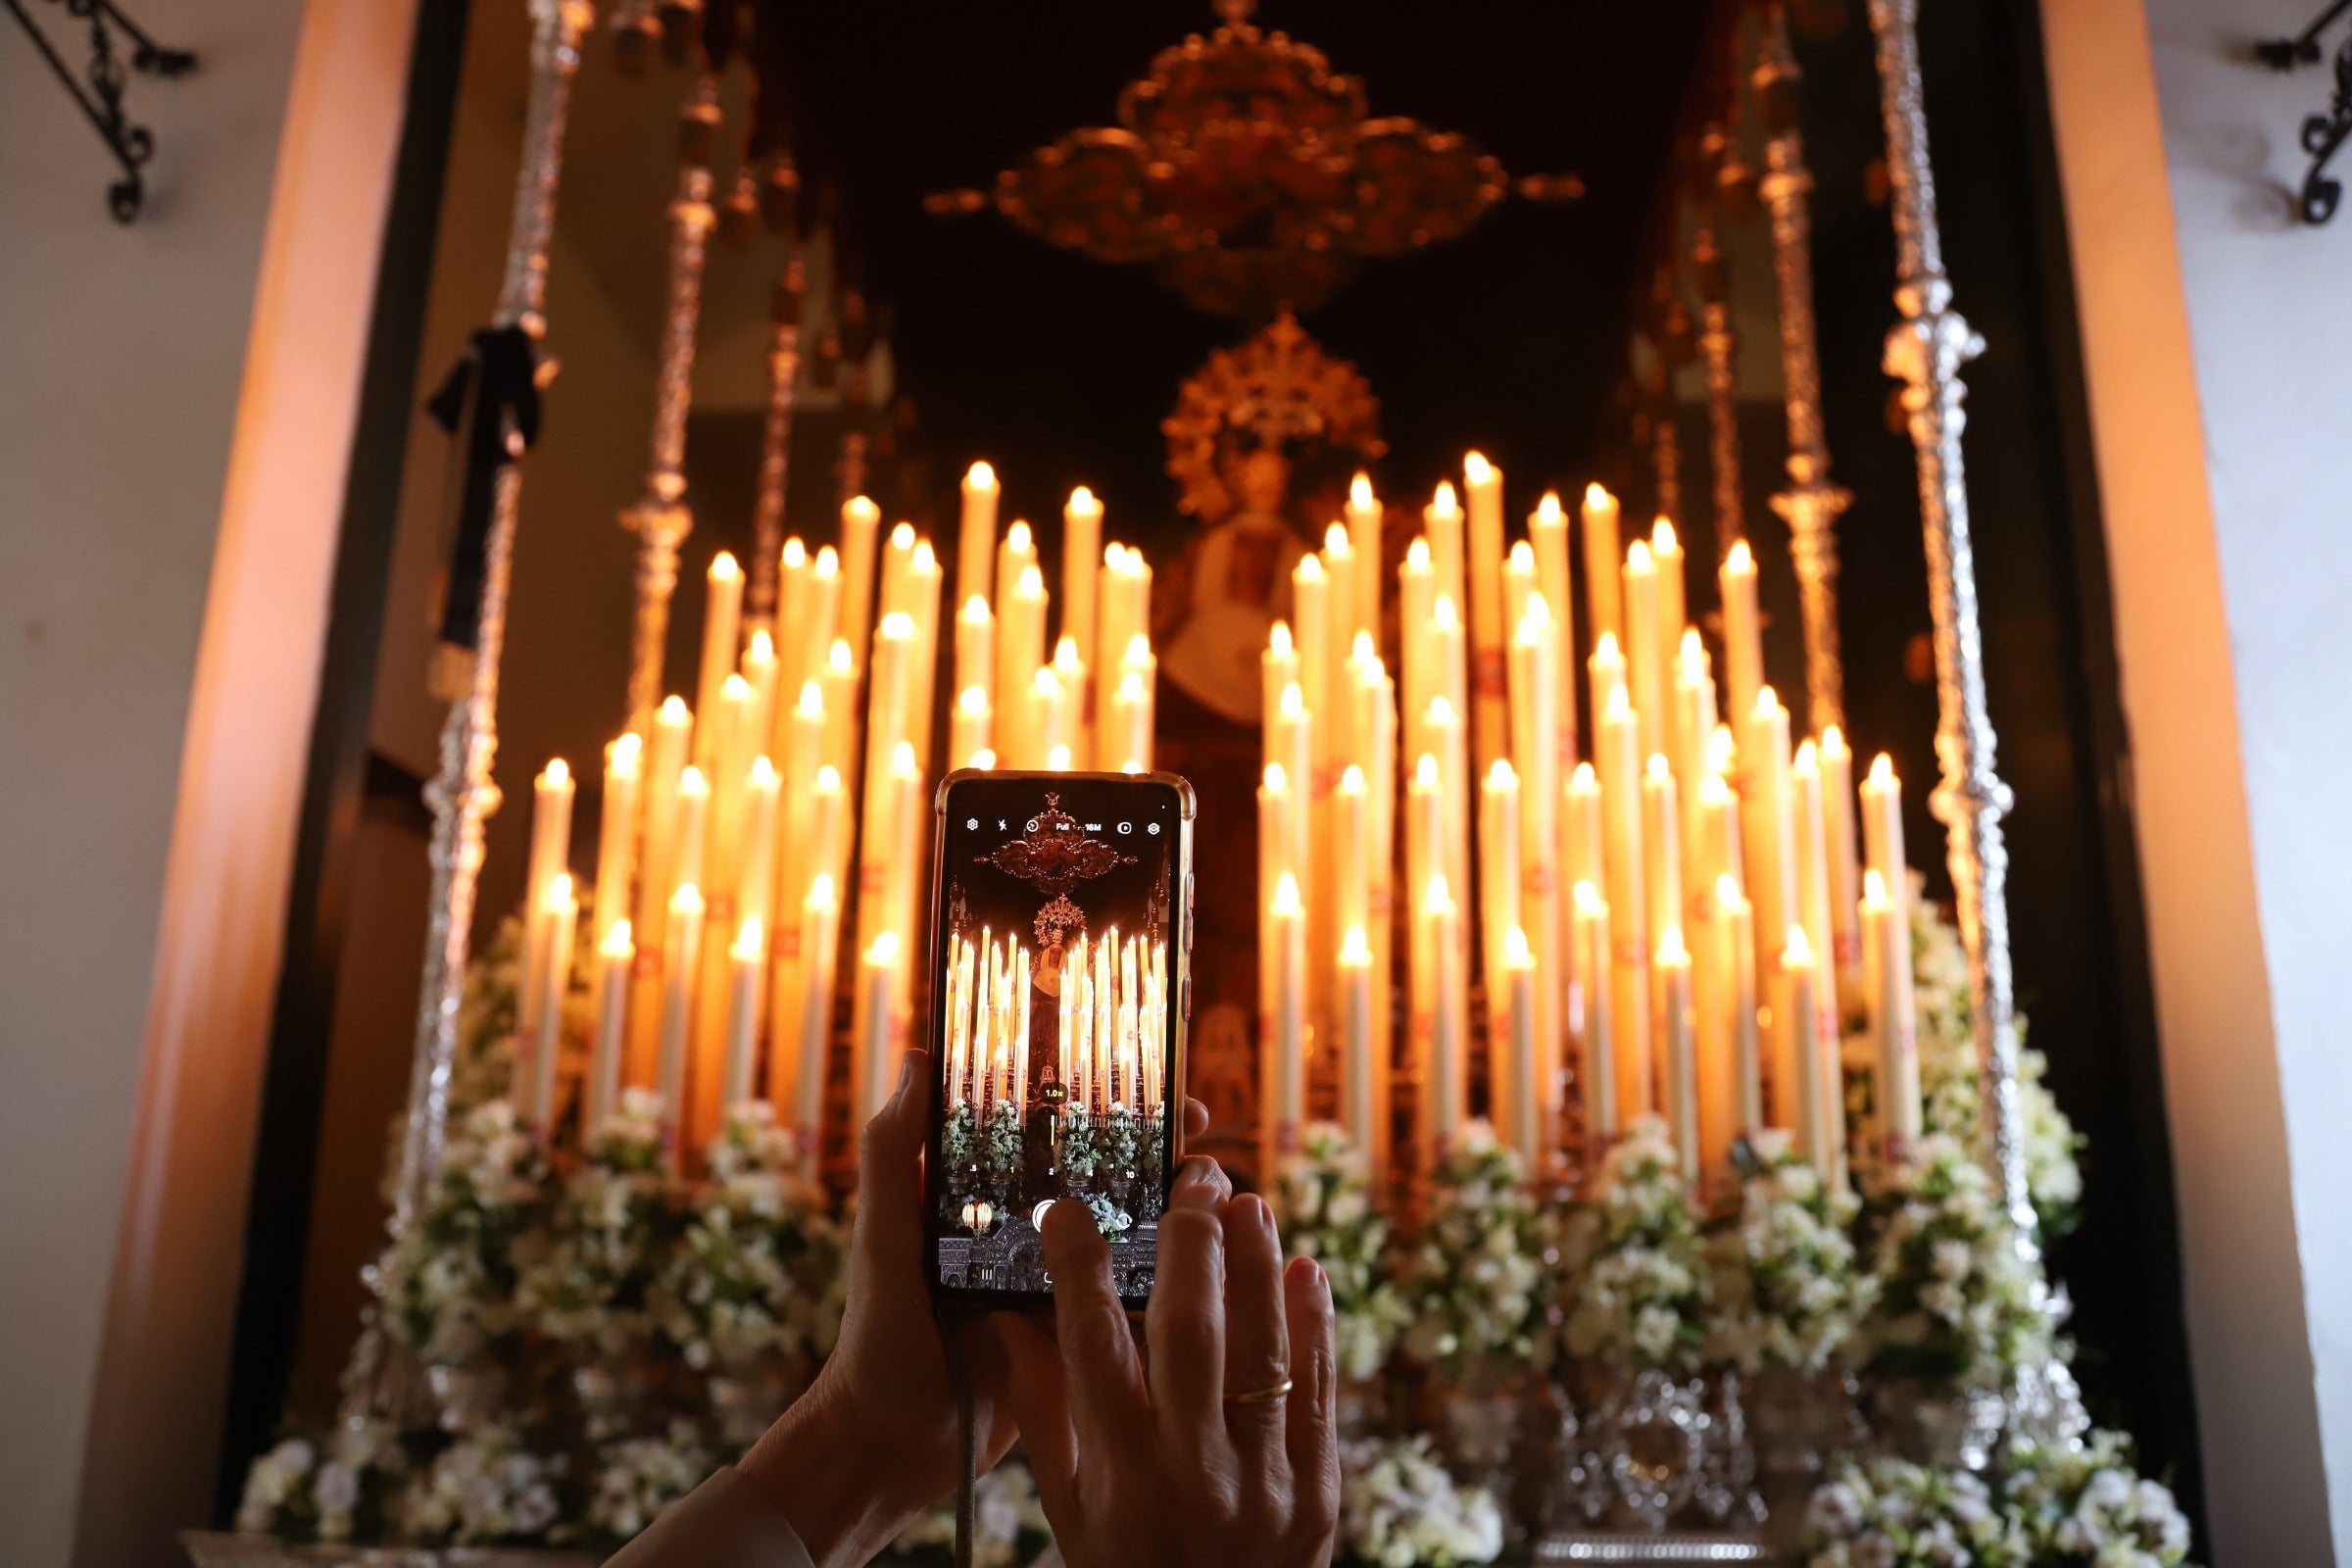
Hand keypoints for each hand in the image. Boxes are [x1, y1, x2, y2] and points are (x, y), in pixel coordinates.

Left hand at [743, 1049, 1213, 1567]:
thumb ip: (894, 1156)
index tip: (1147, 1073)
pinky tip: (1213, 1262)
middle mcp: (1025, 1231)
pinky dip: (1172, 1276)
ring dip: (1174, 1205)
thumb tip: (919, 1059)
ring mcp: (1056, 1282)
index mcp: (982, 1195)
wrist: (891, 1445)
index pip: (1049, 1127)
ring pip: (1129, 1229)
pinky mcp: (1079, 1335)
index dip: (1098, 1096)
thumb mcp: (882, 1239)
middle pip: (1103, 1170)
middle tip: (1198, 1129)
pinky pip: (1132, 1296)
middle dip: (1155, 1144)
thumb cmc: (876, 1338)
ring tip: (1214, 1188)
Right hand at [1003, 1179, 1340, 1567]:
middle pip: (1189, 1333)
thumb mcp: (1068, 1510)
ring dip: (1258, 1266)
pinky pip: (1319, 1390)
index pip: (1092, 1347)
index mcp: (1119, 1476)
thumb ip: (1046, 1411)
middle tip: (1192, 1182)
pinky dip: (1315, 1324)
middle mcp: (1191, 1473)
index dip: (1078, 1268)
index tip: (1067, 1210)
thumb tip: (1007, 1316)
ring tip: (1249, 1203)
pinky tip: (1306, 1268)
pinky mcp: (1318, 1491)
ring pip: (1263, 1350)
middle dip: (1190, 1245)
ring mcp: (1263, 1483)